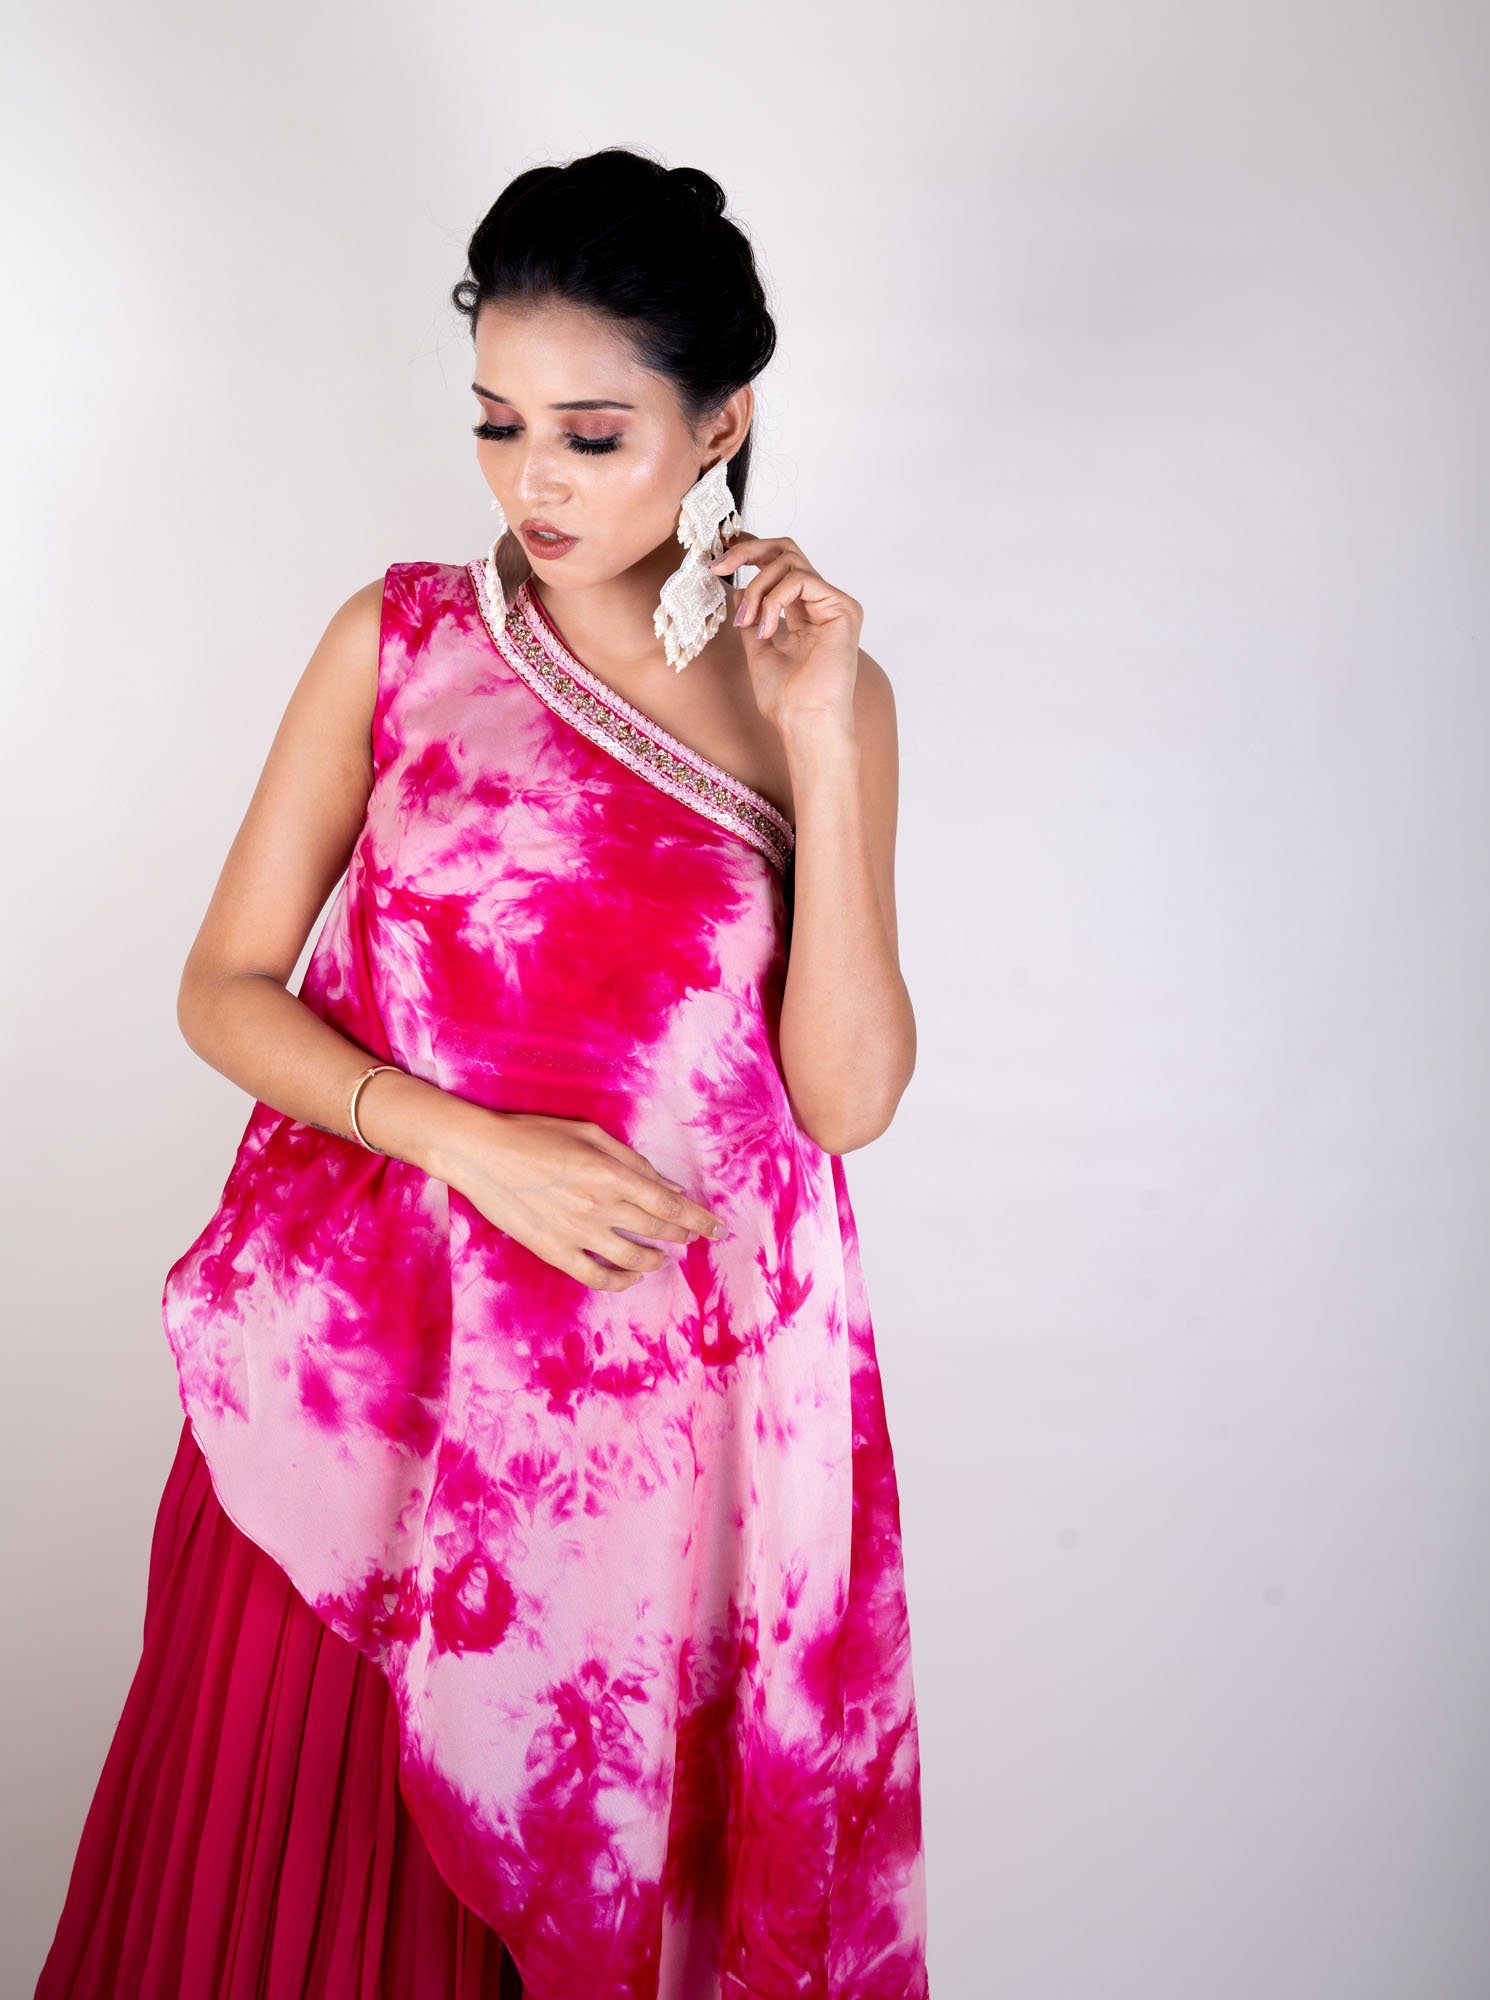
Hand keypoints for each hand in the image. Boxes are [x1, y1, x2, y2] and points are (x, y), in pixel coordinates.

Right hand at [444, 1107, 728, 1289]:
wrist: (481, 1154)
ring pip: (634, 1259)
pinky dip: (620, 1282)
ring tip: (662, 1258)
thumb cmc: (534, 1134)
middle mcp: (602, 1207)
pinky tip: (629, 1277)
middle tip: (698, 1239)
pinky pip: (597, 1277)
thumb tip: (667, 1184)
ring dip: (655, 1260)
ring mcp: (578, 1233)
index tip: (718, 1228)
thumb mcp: (590, 1134)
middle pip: (658, 1230)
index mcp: (612, 1174)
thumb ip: (631, 1161)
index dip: (699, 1219)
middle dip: (685, 1236)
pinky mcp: (555, 1252)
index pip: (670, 1204)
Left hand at [707, 532, 861, 731]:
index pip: (779, 566)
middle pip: (787, 550)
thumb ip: (752, 618)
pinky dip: (774, 600)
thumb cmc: (786, 699)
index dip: (750, 554)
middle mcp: (822, 604)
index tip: (718, 562)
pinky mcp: (843, 607)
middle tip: (718, 566)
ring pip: (789, 562)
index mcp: (806, 613)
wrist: (803, 722)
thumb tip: (739, 589)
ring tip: (747, 622)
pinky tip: (767, 629)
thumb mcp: (757, 649)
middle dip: (748, 551)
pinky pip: (800, 580)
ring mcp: (834, 604)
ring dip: (758, 588)